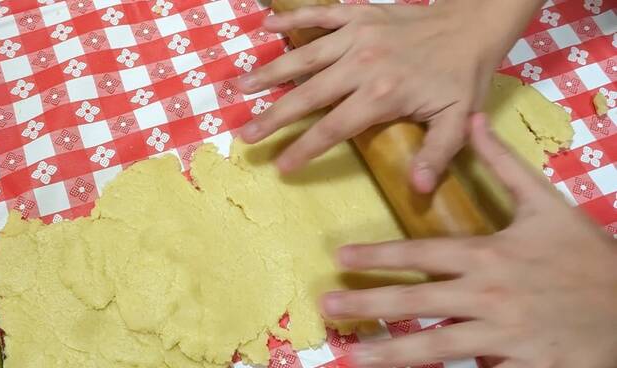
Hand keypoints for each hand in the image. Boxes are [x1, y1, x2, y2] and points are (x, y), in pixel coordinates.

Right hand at [239, 0, 541, 191]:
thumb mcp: (459, 120)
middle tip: (245, 135)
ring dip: (269, 72)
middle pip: (307, 94)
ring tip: (238, 87)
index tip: (280, 165)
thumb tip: (419, 188)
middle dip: (272, 117)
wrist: (474, 24)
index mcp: (382, 94)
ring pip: (303, 56)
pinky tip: (267, 26)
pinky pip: (320, 16)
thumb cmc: (463, 76)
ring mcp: (357, 35)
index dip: (303, 148)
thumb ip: (437, 153)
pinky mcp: (359, 15)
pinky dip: (293, 18)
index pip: (332, 128)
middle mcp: (362, 64)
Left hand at [321, 114, 616, 367]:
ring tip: (352, 356)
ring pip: (435, 346)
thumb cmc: (585, 254)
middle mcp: (488, 293)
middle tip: (327, 308)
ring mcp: (503, 333)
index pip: (422, 253)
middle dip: (368, 303)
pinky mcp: (522, 365)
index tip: (341, 258)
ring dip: (389, 351)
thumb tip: (473, 120)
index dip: (379, 256)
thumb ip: (504, 163)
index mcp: (489, 254)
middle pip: (417, 300)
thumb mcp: (547, 203)